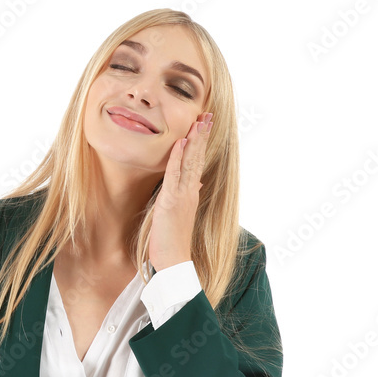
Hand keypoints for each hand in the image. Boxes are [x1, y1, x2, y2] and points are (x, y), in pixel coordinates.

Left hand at [147, 112, 211, 271]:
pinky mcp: (171, 201)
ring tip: (199, 120)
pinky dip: (179, 157)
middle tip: (207, 114)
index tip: (204, 125)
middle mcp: (190, 191)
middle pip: (197, 157)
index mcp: (191, 194)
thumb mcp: (180, 214)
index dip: (200, 143)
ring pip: (190, 162)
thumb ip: (187, 196)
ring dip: (194, 140)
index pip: (197, 163)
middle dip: (202, 135)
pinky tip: (182, 142)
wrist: (174, 262)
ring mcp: (182, 195)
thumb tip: (197, 183)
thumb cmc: (173, 241)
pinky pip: (175, 174)